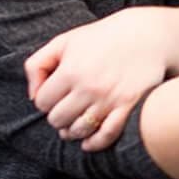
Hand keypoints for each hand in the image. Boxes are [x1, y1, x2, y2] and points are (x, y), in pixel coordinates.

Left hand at [25, 7, 169, 151]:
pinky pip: (106, 135)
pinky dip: (94, 143)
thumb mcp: (64, 41)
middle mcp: (88, 87)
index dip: (46, 100)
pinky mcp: (128, 106)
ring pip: (78, 130)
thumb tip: (32, 95)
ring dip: (73, 130)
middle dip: (58, 115)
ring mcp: (109, 99)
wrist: (146, 34)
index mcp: (70, 70)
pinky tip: (89, 141)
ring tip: (76, 122)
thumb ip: (38, 64)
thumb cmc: (102, 37)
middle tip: (66, 108)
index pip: (42, 102)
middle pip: (57, 119)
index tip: (56, 94)